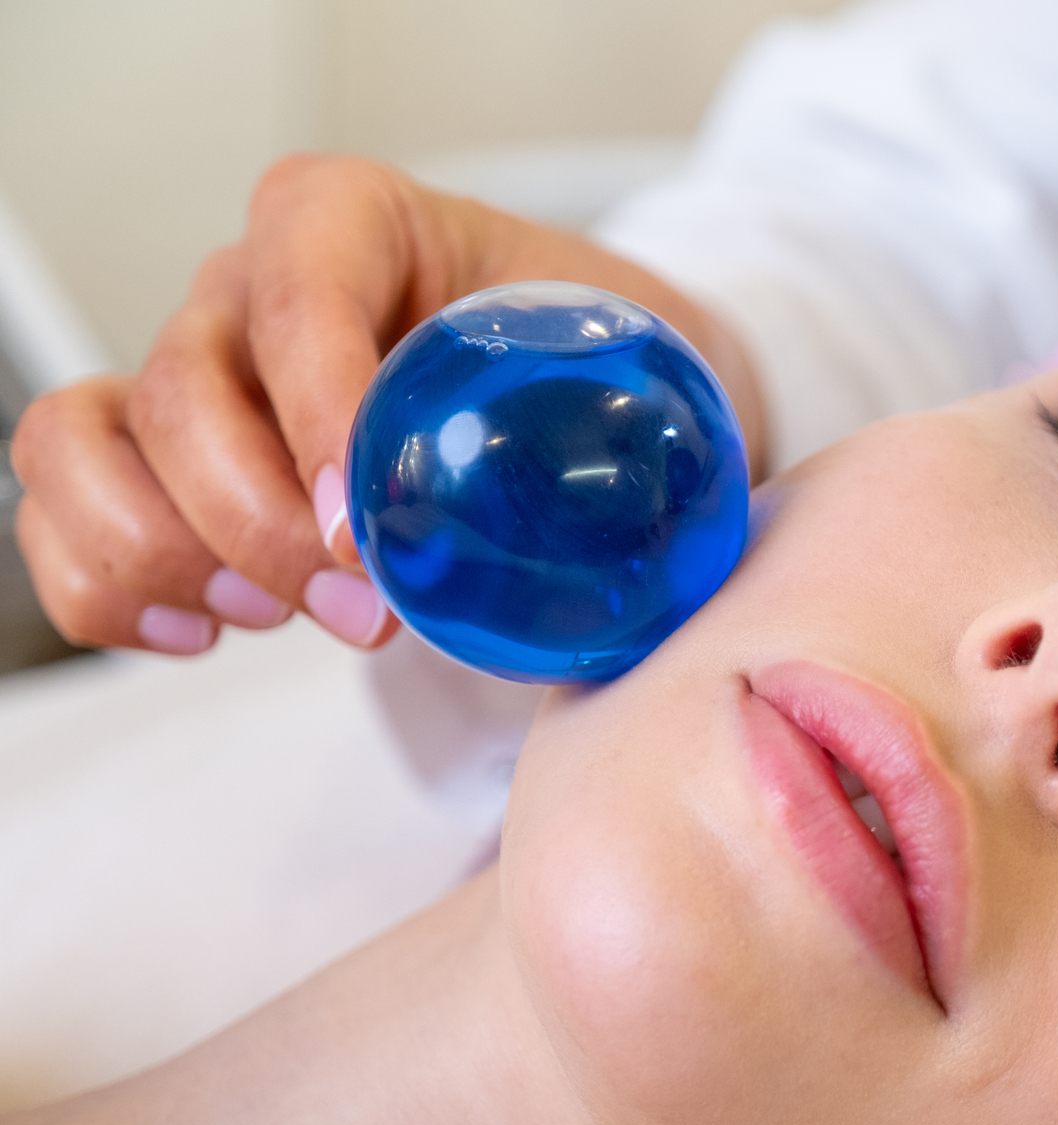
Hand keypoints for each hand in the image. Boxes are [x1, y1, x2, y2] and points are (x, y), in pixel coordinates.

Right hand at [11, 154, 766, 655]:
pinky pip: (69, 508)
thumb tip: (650, 570)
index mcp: (355, 220)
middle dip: (256, 525)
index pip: (297, 290)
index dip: (312, 412)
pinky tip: (200, 633)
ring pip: (87, 444)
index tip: (363, 533)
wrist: (569, 390)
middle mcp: (247, 283)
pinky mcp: (158, 454)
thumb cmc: (594, 365)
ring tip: (278, 620)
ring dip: (168, 555)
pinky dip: (106, 585)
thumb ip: (624, 428)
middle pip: (181, 389)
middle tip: (365, 616)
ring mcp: (190, 367)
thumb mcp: (631, 362)